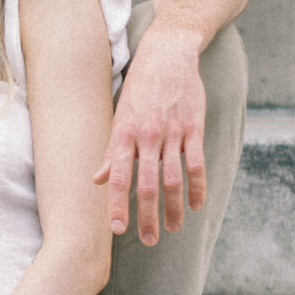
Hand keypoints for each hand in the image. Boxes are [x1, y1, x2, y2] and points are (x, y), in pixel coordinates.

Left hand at [95, 28, 206, 243]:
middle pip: (147, 185)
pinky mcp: (194, 127)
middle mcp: (147, 136)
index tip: (117, 229)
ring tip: (173, 229)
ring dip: (174, 208)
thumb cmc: (140, 88)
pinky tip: (196, 205)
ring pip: (173, 179)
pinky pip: (196, 163)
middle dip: (147, 217)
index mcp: (124, 134)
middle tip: (150, 241)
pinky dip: (197, 187)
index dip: (118, 205)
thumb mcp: (119, 116)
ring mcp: (172, 132)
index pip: (119, 177)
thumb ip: (111, 151)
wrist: (168, 54)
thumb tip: (97, 179)